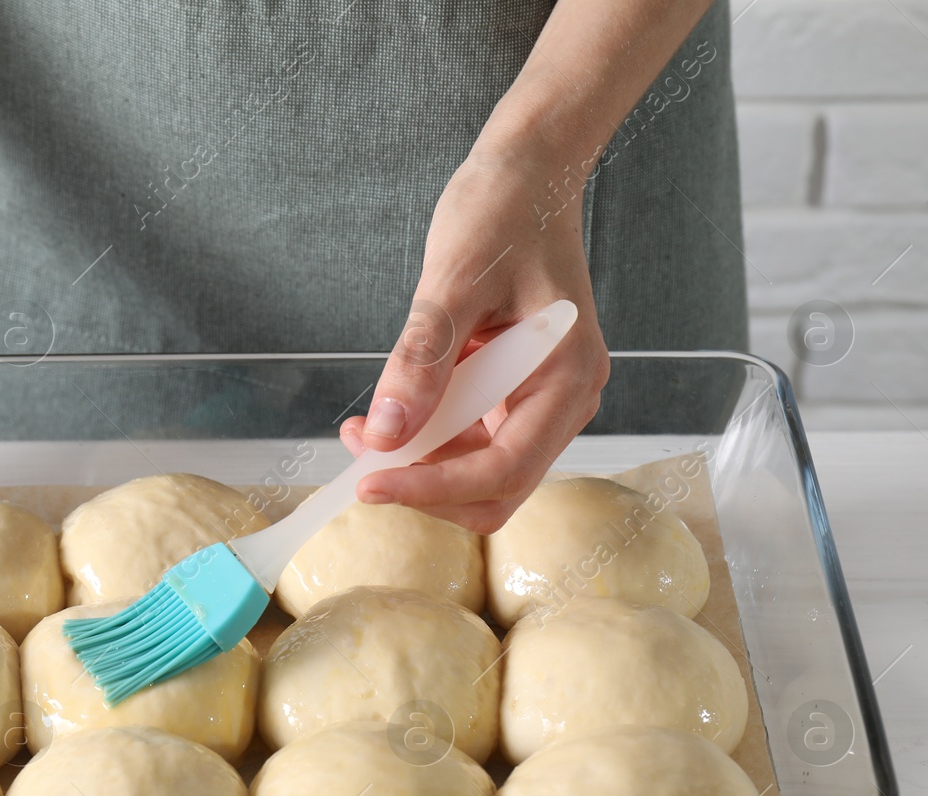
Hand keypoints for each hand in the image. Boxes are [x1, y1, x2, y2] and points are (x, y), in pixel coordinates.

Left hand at [341, 146, 609, 533]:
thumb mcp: (452, 283)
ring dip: (420, 465)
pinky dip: (428, 439)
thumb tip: (387, 433)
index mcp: (566, 377)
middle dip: (426, 485)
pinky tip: (390, 415)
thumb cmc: (503, 212)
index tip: (370, 485)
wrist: (527, 174)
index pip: (502, 471)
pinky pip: (471, 438)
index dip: (433, 489)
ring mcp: (541, 398)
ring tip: (364, 431)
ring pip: (480, 470)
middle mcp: (564, 399)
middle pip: (497, 489)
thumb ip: (421, 361)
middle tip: (361, 464)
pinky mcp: (515, 390)